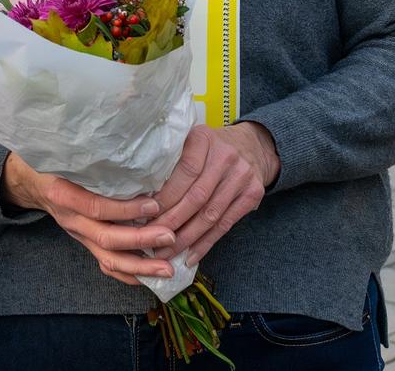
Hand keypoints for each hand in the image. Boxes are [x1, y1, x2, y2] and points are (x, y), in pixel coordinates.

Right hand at [2, 152, 172, 285]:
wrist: (32, 181)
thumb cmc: (55, 161)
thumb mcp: (67, 154)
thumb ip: (93, 158)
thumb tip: (135, 151)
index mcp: (63, 194)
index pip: (97, 207)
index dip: (126, 210)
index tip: (155, 204)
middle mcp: (71, 219)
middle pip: (106, 238)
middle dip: (141, 240)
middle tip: (170, 237)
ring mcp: (78, 235)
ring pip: (108, 259)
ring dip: (140, 266)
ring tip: (168, 269)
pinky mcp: (85, 244)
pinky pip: (106, 265)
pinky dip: (129, 274)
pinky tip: (151, 276)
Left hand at [144, 122, 275, 267]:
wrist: (254, 145)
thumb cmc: (210, 147)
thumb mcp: (190, 141)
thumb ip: (171, 161)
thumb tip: (141, 195)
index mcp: (204, 139)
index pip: (184, 171)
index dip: (166, 196)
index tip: (147, 214)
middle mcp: (225, 156)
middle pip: (196, 197)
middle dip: (172, 222)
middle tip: (151, 239)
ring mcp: (242, 176)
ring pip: (210, 215)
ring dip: (186, 238)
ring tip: (166, 253)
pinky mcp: (252, 194)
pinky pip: (225, 225)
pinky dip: (205, 243)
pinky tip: (190, 255)